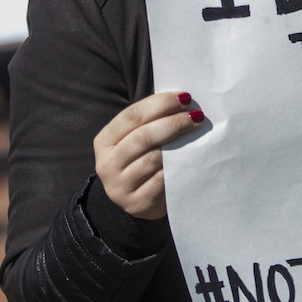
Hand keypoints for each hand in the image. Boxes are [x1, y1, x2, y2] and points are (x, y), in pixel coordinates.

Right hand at [93, 92, 203, 219]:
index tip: (184, 98)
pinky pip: (161, 181)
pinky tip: (189, 160)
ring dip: (178, 146)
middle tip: (196, 116)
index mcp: (104, 141)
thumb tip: (180, 100)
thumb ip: (149, 122)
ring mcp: (119, 186)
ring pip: (153, 159)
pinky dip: (176, 169)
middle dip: (173, 123)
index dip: (160, 104)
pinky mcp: (136, 204)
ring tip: (196, 135)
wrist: (137, 200)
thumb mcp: (135, 140)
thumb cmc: (141, 160)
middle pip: (143, 137)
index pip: (132, 115)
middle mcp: (106, 164)